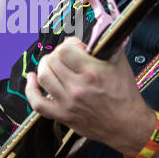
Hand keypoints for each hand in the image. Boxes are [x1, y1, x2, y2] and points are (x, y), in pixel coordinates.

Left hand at [24, 36, 153, 155]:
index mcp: (92, 73)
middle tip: (66, 56)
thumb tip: (97, 32)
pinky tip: (32, 79)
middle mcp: (78, 88)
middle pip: (53, 60)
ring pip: (43, 76)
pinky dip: (30, 90)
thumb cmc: (126, 97)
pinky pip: (37, 103)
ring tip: (51, 64)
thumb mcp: (121, 65)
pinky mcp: (62, 115)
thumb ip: (107, 46)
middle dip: (58, 54)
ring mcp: (68, 103)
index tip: (76, 47)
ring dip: (45, 66)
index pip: (66, 48)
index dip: (70, 43)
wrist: (127, 125)